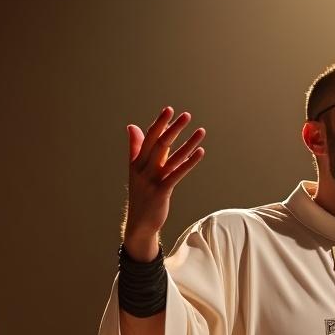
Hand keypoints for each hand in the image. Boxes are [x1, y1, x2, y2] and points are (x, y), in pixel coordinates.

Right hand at [123, 107, 205, 258]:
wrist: (139, 224)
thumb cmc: (141, 195)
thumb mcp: (136, 170)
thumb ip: (136, 148)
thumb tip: (132, 126)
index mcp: (136, 162)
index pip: (149, 137)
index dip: (160, 123)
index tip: (170, 110)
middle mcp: (143, 169)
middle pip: (160, 143)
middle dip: (174, 128)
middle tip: (187, 115)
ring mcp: (151, 180)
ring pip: (172, 157)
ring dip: (188, 143)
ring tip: (201, 131)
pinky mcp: (161, 192)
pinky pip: (177, 174)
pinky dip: (189, 162)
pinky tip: (200, 152)